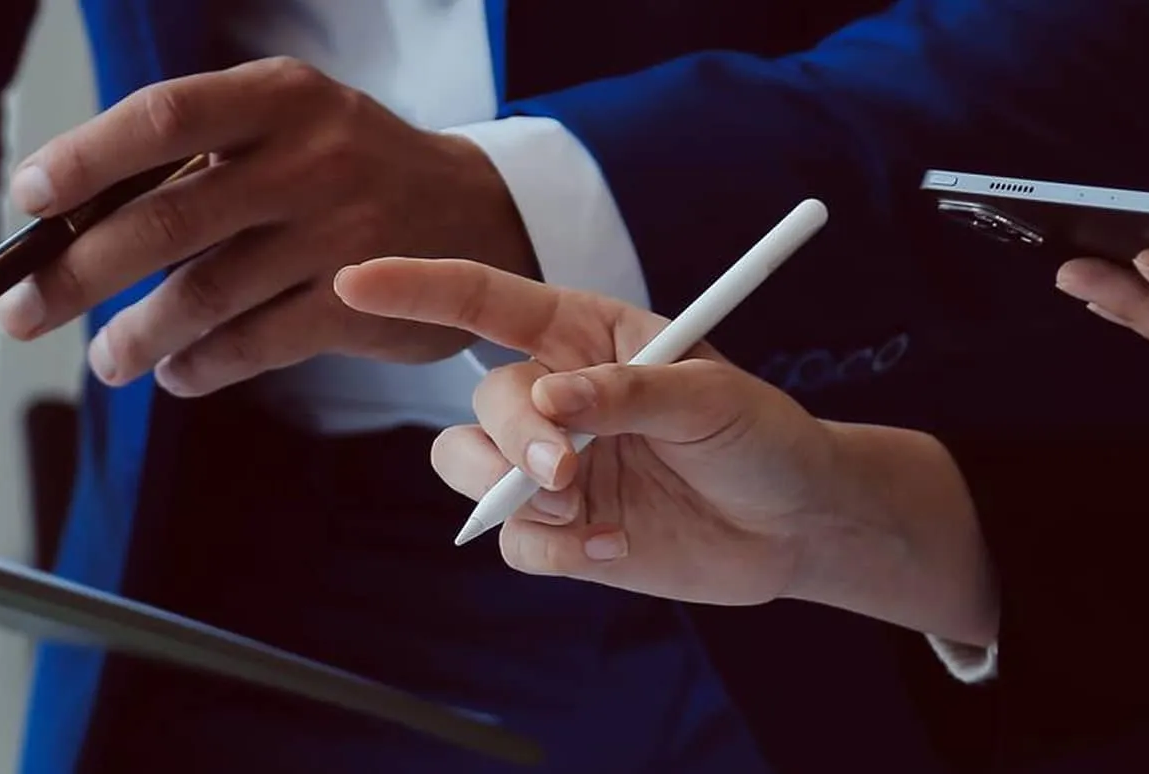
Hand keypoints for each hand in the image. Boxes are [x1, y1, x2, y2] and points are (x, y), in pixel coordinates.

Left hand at [0, 56, 534, 396]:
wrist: (478, 214)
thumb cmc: (348, 170)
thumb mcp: (287, 127)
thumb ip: (197, 159)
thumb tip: (68, 221)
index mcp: (281, 96)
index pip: (165, 117)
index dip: (86, 158)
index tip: (27, 198)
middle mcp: (313, 156)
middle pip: (168, 218)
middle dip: (79, 273)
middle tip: (22, 313)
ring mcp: (341, 233)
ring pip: (205, 294)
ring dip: (137, 335)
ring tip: (105, 358)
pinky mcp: (361, 305)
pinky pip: (254, 344)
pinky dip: (201, 365)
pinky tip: (177, 372)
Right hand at [337, 258, 997, 645]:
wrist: (794, 526)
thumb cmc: (761, 438)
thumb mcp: (711, 399)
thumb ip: (625, 390)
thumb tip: (546, 401)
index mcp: (585, 334)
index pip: (484, 301)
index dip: (415, 288)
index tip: (354, 281)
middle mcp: (555, 394)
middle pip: (483, 403)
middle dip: (515, 442)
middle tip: (569, 471)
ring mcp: (551, 465)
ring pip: (471, 470)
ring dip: (517, 497)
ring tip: (586, 511)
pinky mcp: (560, 529)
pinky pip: (512, 541)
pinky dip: (556, 550)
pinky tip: (617, 548)